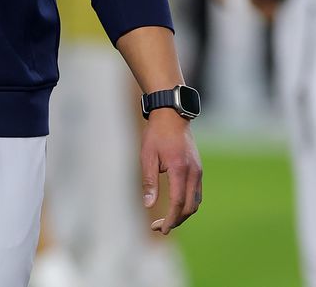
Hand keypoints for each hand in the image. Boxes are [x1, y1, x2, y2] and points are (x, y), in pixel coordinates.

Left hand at [141, 109, 202, 234]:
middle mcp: (193, 172)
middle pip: (190, 207)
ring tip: (165, 220)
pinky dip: (188, 204)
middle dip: (176, 220)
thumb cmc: (156, 135)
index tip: (160, 229)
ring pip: (195, 202)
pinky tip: (175, 207)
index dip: (171, 219)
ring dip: (183, 214)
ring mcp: (198, 171)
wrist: (172, 116)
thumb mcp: (147, 156)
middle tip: (158, 228)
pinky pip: (196, 193)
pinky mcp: (198, 170)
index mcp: (180, 169)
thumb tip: (149, 205)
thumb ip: (149, 181)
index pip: (178, 202)